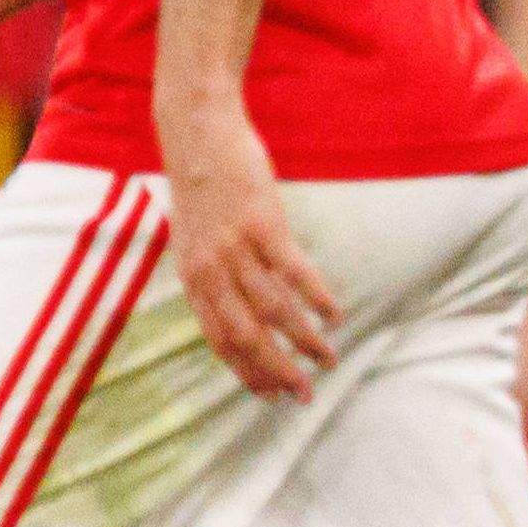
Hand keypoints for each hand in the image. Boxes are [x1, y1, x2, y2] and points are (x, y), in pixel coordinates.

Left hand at [159, 85, 340, 397]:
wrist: (198, 131)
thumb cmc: (202, 184)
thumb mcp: (194, 237)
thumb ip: (213, 273)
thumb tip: (240, 306)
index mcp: (193, 278)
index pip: (220, 341)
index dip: (247, 373)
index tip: (272, 395)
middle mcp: (209, 271)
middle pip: (246, 336)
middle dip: (277, 372)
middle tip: (304, 395)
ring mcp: (235, 248)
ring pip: (273, 311)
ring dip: (303, 340)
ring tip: (328, 357)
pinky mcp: (262, 223)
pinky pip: (293, 272)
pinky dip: (315, 297)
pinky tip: (334, 314)